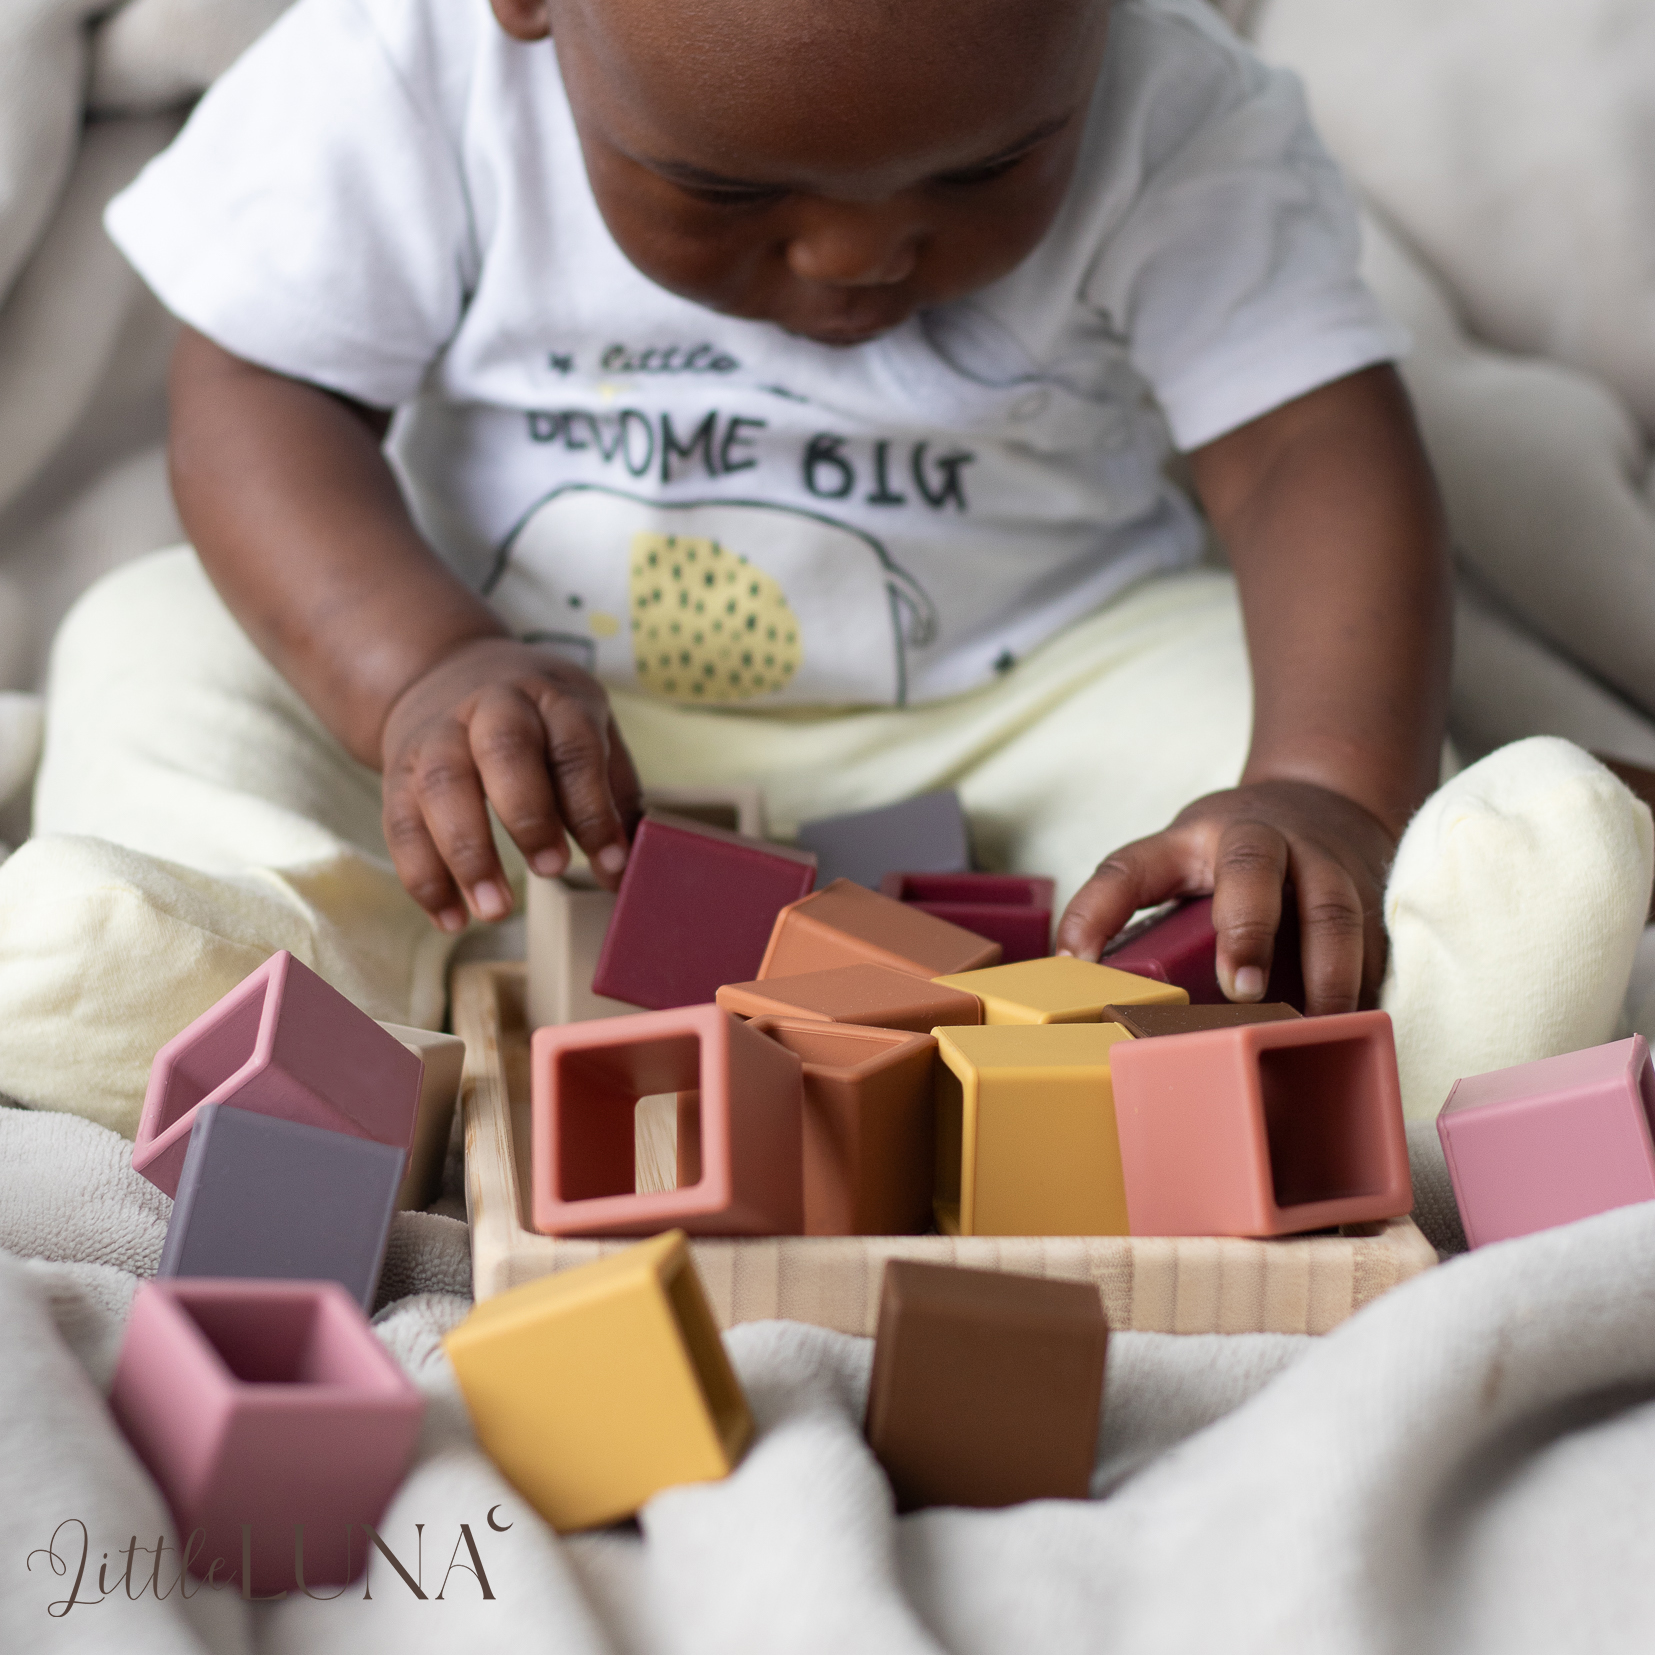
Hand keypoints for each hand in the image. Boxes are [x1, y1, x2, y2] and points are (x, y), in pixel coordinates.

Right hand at [380, 639, 642, 930]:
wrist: (444, 672)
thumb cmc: (536, 720)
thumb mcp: (585, 730)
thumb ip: (611, 795)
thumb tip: (626, 870)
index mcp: (552, 697)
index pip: (575, 748)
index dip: (592, 809)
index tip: (610, 863)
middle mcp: (492, 707)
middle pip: (504, 751)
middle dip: (528, 816)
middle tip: (551, 870)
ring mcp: (438, 735)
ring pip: (442, 786)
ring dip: (467, 854)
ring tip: (495, 910)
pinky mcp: (398, 770)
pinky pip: (401, 823)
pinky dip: (423, 876)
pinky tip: (450, 916)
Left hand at [1054, 780, 1396, 1014]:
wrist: (1328, 804)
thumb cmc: (1227, 844)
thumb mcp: (1165, 855)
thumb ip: (1116, 897)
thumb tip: (1070, 964)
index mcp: (1195, 837)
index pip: (1135, 865)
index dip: (1103, 909)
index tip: (1084, 963)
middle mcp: (1268, 842)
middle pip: (1254, 870)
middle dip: (1247, 928)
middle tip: (1241, 990)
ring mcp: (1328, 867)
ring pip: (1334, 913)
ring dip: (1325, 975)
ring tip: (1312, 1027)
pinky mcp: (1374, 905)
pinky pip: (1376, 952)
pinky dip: (1363, 995)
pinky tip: (1348, 1035)